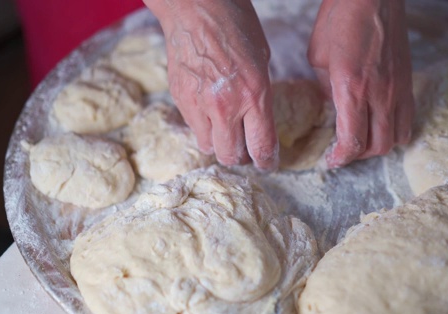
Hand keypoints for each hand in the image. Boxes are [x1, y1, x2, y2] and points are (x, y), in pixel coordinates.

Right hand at [144, 0, 277, 169]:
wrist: (195, 6)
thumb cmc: (235, 26)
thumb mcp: (262, 63)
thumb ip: (260, 98)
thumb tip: (258, 124)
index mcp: (254, 95)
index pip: (261, 147)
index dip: (267, 162)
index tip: (268, 164)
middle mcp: (225, 106)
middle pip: (232, 156)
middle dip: (242, 157)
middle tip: (247, 149)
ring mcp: (198, 104)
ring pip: (209, 147)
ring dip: (220, 144)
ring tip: (227, 130)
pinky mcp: (179, 99)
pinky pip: (193, 128)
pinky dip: (203, 127)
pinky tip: (209, 111)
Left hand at [308, 0, 413, 167]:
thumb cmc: (341, 19)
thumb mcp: (318, 57)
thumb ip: (326, 88)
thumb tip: (334, 105)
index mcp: (352, 89)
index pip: (352, 142)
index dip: (340, 159)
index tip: (331, 160)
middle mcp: (379, 94)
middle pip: (377, 147)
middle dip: (358, 156)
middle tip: (344, 151)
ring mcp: (398, 89)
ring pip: (398, 137)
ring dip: (380, 145)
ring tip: (364, 140)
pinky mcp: (408, 82)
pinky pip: (409, 118)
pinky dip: (396, 130)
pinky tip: (382, 123)